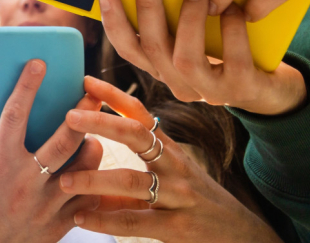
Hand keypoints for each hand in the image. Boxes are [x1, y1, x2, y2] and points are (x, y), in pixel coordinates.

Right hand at [0, 60, 102, 242]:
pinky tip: (90, 169)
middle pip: (63, 138)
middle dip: (81, 111)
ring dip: (91, 145)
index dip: (27, 85)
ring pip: (84, 165)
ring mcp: (48, 203)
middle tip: (91, 90)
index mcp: (0, 162)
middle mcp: (27, 180)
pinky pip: (88, 194)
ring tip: (91, 133)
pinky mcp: (62, 221)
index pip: (15, 114)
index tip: (38, 63)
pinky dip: (93, 178)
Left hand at [60, 77, 283, 241]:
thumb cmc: (196, 204)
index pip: (141, 115)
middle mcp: (175, 166)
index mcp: (171, 150)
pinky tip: (81, 217)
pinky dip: (104, 220)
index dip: (114, 96)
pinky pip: (135, 222)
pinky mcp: (178, 228)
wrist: (244, 237)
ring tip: (65, 180)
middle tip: (69, 117)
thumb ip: (128, 177)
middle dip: (102, 122)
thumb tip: (82, 171)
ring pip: (132, 181)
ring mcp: (178, 196)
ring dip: (94, 179)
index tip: (86, 81)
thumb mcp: (169, 181)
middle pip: (137, 136)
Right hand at [99, 0, 307, 114]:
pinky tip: (234, 8)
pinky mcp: (240, 89)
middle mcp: (179, 83)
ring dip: (188, 20)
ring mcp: (209, 91)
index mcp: (163, 67)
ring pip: (185, 58)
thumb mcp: (197, 32)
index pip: (128, 48)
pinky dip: (231, 30)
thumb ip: (175, 13)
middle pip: (151, 47)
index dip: (114, 21)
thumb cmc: (229, 47)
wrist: (272, 85)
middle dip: (147, 7)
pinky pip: (231, 59)